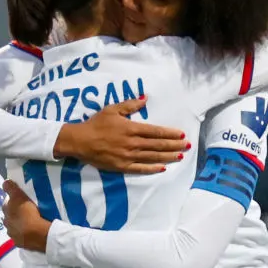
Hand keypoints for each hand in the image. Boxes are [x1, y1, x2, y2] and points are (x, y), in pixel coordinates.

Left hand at [3, 180, 51, 252]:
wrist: (37, 234)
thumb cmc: (28, 213)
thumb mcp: (19, 196)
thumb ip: (11, 188)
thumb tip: (5, 183)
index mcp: (6, 212)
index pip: (7, 204)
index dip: (12, 202)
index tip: (20, 201)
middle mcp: (6, 223)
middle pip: (10, 217)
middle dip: (15, 214)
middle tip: (25, 212)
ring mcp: (12, 234)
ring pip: (14, 227)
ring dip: (19, 225)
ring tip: (28, 223)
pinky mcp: (19, 243)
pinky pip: (21, 237)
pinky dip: (24, 235)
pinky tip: (30, 233)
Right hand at [53, 97, 187, 173]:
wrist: (80, 141)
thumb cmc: (96, 124)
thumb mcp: (112, 109)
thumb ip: (130, 105)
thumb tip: (145, 99)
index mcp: (132, 129)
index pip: (156, 131)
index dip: (170, 133)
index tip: (181, 134)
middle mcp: (133, 143)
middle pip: (158, 145)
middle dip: (174, 145)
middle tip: (187, 146)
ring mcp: (128, 156)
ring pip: (153, 157)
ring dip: (168, 157)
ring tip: (180, 156)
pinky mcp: (122, 166)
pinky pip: (141, 169)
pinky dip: (152, 169)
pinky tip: (162, 168)